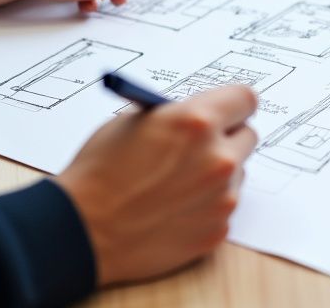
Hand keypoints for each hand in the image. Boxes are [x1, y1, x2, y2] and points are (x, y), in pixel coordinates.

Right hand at [56, 86, 258, 285]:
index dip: (233, 104)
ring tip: (175, 183)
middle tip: (199, 146)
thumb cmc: (99, 173)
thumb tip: (203, 114)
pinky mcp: (218, 229)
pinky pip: (224, 206)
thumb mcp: (134, 121)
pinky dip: (206, 205)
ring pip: (236, 173)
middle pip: (248, 135)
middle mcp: (218, 158)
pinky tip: (174, 208)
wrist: (81, 231)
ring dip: (216, 173)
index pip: (246, 99)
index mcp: (197, 122)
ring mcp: (222, 197)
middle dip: (226, 137)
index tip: (228, 110)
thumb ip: (178, 115)